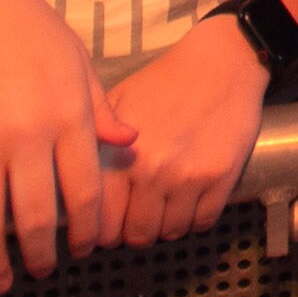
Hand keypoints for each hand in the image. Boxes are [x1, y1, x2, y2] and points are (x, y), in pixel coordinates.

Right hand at [0, 0, 138, 292]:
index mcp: (68, 118)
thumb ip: (101, 110)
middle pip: (34, 218)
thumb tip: (130, 145)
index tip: (83, 249)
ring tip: (2, 281)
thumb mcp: (78, 65)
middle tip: (44, 271)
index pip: (83, 194)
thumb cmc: (34, 35)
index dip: (84, 231)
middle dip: (41, 256)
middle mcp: (26, 135)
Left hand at [104, 16, 271, 246]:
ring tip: (163, 209)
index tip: (102, 231)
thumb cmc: (166, 81)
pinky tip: (189, 202)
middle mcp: (153, 171)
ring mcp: (189, 177)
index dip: (99, 232)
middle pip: (136, 234)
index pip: (102, 221)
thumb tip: (75, 184)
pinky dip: (194, 219)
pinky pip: (202, 222)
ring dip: (164, 227)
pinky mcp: (221, 178)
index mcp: (121, 154)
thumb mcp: (119, 101)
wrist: (222, 62)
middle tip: (135, 221)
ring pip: (170, 232)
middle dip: (133, 232)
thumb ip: (97, 142)